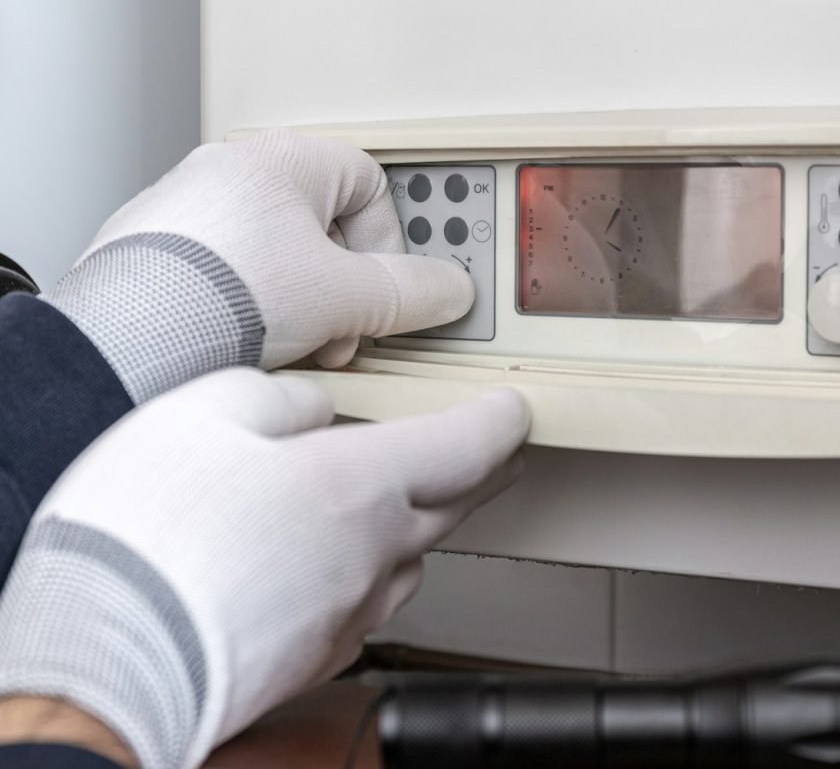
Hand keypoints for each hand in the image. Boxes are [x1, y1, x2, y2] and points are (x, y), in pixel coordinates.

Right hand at [0, 369, 529, 768]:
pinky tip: (331, 560)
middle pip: (455, 505)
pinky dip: (366, 569)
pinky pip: (364, 601)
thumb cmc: (146, 539)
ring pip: (410, 556)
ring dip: (421, 521)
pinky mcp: (315, 658)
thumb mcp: (208, 412)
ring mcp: (347, 613)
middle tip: (498, 451)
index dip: (499, 421)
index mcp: (360, 483)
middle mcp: (372, 553)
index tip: (515, 410)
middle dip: (484, 470)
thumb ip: (280, 397)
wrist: (105, 662)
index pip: (465, 446)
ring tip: (407, 496)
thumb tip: (313, 405)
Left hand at [45, 130, 472, 401]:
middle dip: (343, 288)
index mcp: (281, 160)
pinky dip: (247, 311)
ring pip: (276, 256)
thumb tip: (446, 290)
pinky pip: (226, 276)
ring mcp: (186, 212)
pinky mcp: (154, 254)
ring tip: (290, 345)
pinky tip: (243, 347)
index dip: (390, 245)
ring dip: (299, 305)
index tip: (385, 291)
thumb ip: (408, 292)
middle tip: (340, 328)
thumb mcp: (344, 298)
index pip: (371, 183)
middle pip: (324, 226)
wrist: (122, 344)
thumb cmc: (218, 298)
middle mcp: (229, 173)